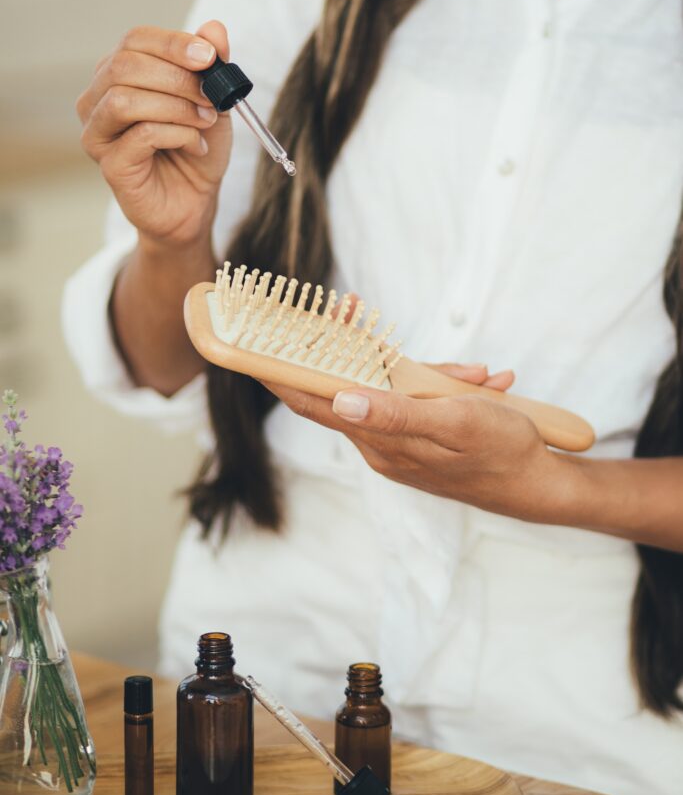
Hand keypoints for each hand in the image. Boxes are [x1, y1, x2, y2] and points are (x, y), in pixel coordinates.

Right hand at [77, 20, 231, 248]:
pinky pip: (140, 135)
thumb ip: (212, 66)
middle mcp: (98, 100)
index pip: (134, 41)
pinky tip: (196, 146)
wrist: (195, 203)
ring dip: (176, 107)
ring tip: (205, 122)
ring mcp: (98, 133)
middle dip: (177, 78)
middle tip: (211, 97)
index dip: (173, 44)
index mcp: (118, 75)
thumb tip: (214, 28)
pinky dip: (177, 135)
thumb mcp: (213, 102)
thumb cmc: (196, 149)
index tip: (210, 57)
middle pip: (124, 66)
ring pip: (126, 100)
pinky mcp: (109, 164)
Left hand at [262, 363, 572, 522]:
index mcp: (379, 440)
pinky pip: (416, 399)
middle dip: (347, 345)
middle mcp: (379, 443)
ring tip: (474, 371)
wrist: (538, 486)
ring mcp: (399, 441)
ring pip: (389, 388)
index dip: (279, 371)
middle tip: (347, 308)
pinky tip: (485, 382)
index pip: (312, 401)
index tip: (250, 342)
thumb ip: (398, 413)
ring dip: (423, 369)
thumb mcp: (455, 422)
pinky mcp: (419, 437)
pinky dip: (443, 383)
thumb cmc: (501, 451)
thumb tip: (343, 399)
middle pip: (344, 385)